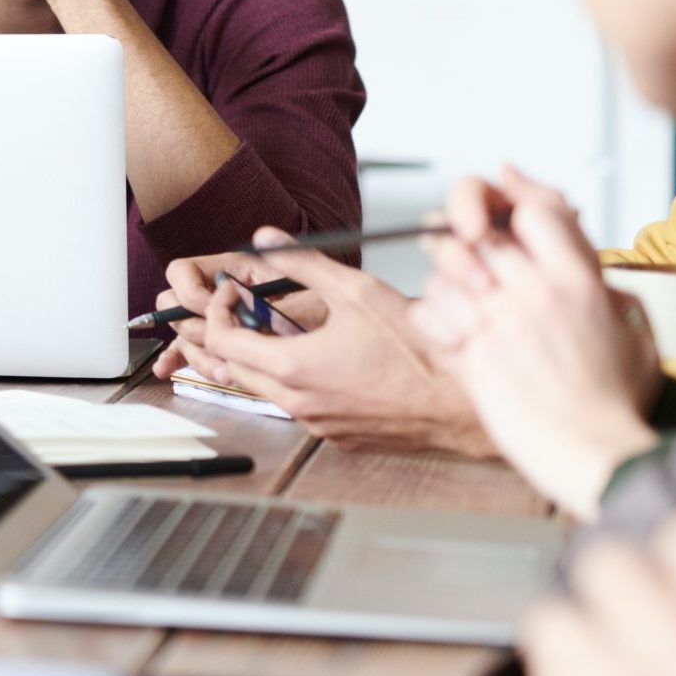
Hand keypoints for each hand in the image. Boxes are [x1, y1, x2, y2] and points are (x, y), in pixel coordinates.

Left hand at [171, 227, 491, 454]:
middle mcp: (298, 403)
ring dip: (259, 358)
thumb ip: (304, 262)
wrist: (457, 403)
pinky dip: (291, 381)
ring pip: (265, 390)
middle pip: (235, 368)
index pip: (223, 341)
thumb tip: (264, 239)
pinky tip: (316, 359)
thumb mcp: (357, 291)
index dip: (218, 310)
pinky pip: (297, 407)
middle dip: (230, 333)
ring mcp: (316, 424)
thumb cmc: (414, 348)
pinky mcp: (336, 436)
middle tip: (244, 305)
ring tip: (275, 328)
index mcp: (293, 367)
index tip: (233, 290)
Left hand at [412, 169, 660, 516]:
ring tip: (452, 286)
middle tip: (455, 238)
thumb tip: (580, 256)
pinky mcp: (471, 354)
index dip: (512, 202)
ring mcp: (501, 322)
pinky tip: (446, 324)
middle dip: (461, 233)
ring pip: (447, 266)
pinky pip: (429, 309)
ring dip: (443, 273)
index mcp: (580, 280)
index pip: (533, 210)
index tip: (499, 204)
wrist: (595, 455)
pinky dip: (429, 312)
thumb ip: (601, 285)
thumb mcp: (632, 329)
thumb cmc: (614, 402)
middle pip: (480, 233)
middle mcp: (537, 293)